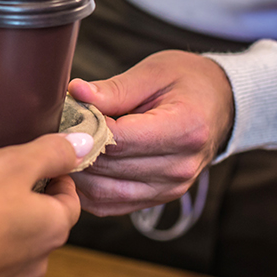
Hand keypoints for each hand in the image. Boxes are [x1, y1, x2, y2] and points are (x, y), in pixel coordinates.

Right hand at [0, 134, 88, 276]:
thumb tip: (85, 145)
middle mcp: (38, 262)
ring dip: (0, 229)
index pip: (70, 199)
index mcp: (53, 227)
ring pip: (13, 248)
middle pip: (41, 224)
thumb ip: (52, 153)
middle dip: (24, 203)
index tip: (35, 164)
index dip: (56, 177)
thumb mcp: (12, 164)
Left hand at [67, 50, 232, 216]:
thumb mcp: (154, 72)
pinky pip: (110, 204)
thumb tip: (76, 94)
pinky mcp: (158, 199)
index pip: (119, 139)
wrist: (220, 105)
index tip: (65, 112)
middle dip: (75, 148)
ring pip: (103, 191)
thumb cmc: (187, 82)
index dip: (84, 128)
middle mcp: (180, 167)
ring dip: (76, 173)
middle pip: (108, 166)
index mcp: (184, 130)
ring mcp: (170, 188)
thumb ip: (114, 89)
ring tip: (61, 147)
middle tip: (56, 127)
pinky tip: (75, 168)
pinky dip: (86, 190)